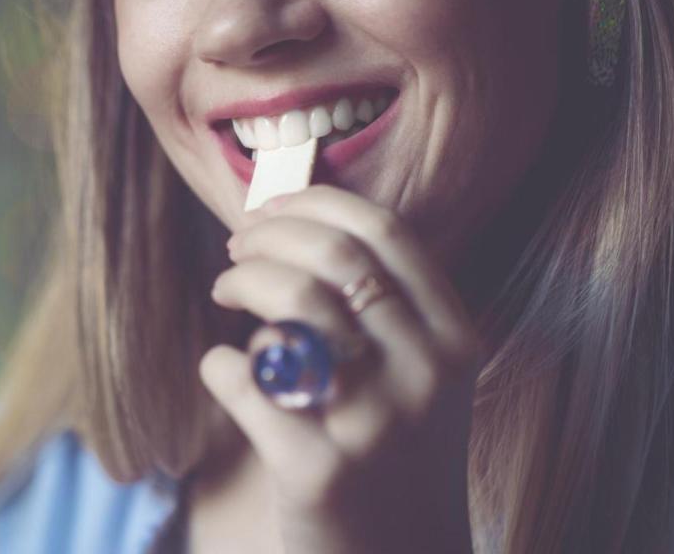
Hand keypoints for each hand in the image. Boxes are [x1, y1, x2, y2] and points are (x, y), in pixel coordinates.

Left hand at [201, 185, 479, 553]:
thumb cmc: (396, 456)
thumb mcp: (423, 377)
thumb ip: (385, 308)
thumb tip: (297, 224)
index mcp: (454, 340)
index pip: (385, 233)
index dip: (316, 203)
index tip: (270, 207)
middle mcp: (425, 375)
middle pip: (333, 258)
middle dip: (267, 236)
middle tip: (235, 247)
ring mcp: (374, 424)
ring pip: (292, 305)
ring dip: (241, 281)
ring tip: (225, 291)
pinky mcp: (317, 470)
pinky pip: (245, 379)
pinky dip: (218, 362)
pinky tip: (222, 368)